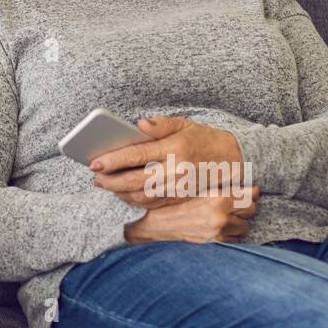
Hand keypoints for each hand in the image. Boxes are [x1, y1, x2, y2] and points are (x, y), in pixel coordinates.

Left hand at [90, 116, 245, 207]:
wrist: (233, 161)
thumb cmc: (203, 139)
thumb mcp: (184, 124)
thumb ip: (160, 124)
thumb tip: (138, 124)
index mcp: (173, 149)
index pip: (136, 156)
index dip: (112, 160)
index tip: (94, 162)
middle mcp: (175, 171)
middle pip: (134, 180)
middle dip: (110, 180)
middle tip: (95, 177)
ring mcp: (177, 188)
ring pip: (141, 196)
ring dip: (119, 192)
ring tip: (105, 184)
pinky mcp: (179, 198)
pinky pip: (152, 203)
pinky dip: (134, 200)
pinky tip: (123, 193)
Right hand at [124, 187, 259, 243]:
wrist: (156, 224)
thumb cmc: (172, 200)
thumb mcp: (193, 183)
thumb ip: (217, 179)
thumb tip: (240, 177)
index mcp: (218, 198)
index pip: (251, 194)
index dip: (252, 191)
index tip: (250, 188)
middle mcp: (222, 216)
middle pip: (252, 209)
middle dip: (247, 205)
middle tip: (238, 200)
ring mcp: (219, 231)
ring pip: (246, 225)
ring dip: (241, 220)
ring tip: (231, 213)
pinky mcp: (216, 242)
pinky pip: (237, 238)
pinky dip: (234, 232)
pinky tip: (224, 225)